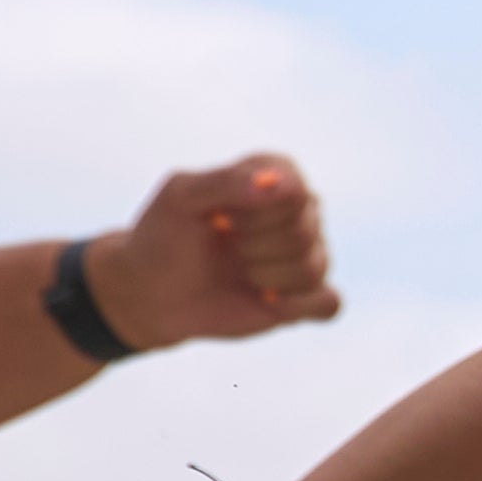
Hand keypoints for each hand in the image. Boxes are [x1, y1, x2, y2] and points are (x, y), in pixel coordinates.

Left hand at [88, 156, 342, 347]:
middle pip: (304, 231)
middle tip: (224, 246)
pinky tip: (265, 301)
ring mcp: (308, 254)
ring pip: (314, 267)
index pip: (294, 192)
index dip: (252, 212)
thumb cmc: (165, 235)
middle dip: (254, 246)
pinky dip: (296, 305)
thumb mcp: (181, 196)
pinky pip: (329, 303)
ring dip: (265, 276)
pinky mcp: (308, 297)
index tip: (218, 218)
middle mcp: (301, 211)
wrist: (152, 291)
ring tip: (239, 273)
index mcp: (277, 174)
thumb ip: (229, 181)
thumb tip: (281, 185)